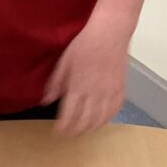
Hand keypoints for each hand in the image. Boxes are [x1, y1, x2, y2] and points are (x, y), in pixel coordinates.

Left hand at [42, 17, 128, 135]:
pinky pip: (115, 111)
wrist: (110, 32)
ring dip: (90, 128)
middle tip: (67, 134)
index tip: (56, 133)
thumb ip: (55, 84)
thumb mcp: (63, 62)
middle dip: (75, 132)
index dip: (62, 128)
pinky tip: (100, 120)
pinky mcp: (121, 89)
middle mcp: (95, 94)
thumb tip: (45, 102)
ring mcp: (110, 93)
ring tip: (82, 130)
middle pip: (85, 122)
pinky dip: (106, 120)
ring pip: (100, 120)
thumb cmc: (83, 43)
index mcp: (78, 87)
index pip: (69, 116)